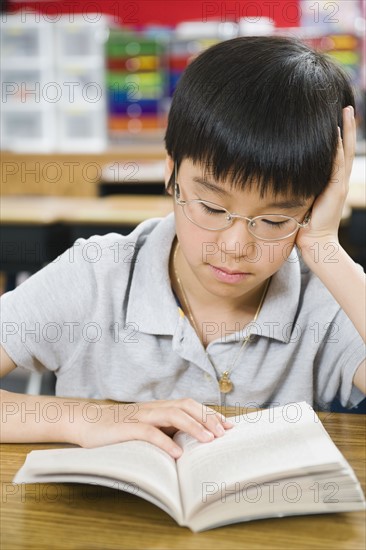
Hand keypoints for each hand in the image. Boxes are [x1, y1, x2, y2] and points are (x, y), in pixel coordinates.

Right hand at [73, 398, 232, 457]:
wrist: (87, 422)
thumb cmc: (119, 429)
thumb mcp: (146, 427)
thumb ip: (165, 430)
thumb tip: (189, 445)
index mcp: (160, 407)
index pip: (191, 405)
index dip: (210, 414)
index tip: (228, 426)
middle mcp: (153, 407)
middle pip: (187, 406)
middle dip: (208, 418)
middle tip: (224, 433)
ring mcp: (140, 416)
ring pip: (173, 415)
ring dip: (193, 426)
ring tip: (209, 440)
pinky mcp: (127, 428)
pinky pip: (149, 432)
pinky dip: (164, 442)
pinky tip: (177, 453)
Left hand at [296, 106, 355, 254]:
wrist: (315, 244)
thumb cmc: (305, 227)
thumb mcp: (303, 200)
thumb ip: (299, 187)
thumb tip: (282, 176)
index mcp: (331, 183)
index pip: (337, 154)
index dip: (338, 137)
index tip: (334, 119)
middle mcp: (338, 181)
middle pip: (346, 148)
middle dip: (347, 127)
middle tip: (346, 107)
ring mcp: (339, 185)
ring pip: (344, 152)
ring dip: (346, 132)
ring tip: (345, 112)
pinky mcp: (335, 190)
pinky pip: (337, 165)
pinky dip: (337, 149)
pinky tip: (336, 133)